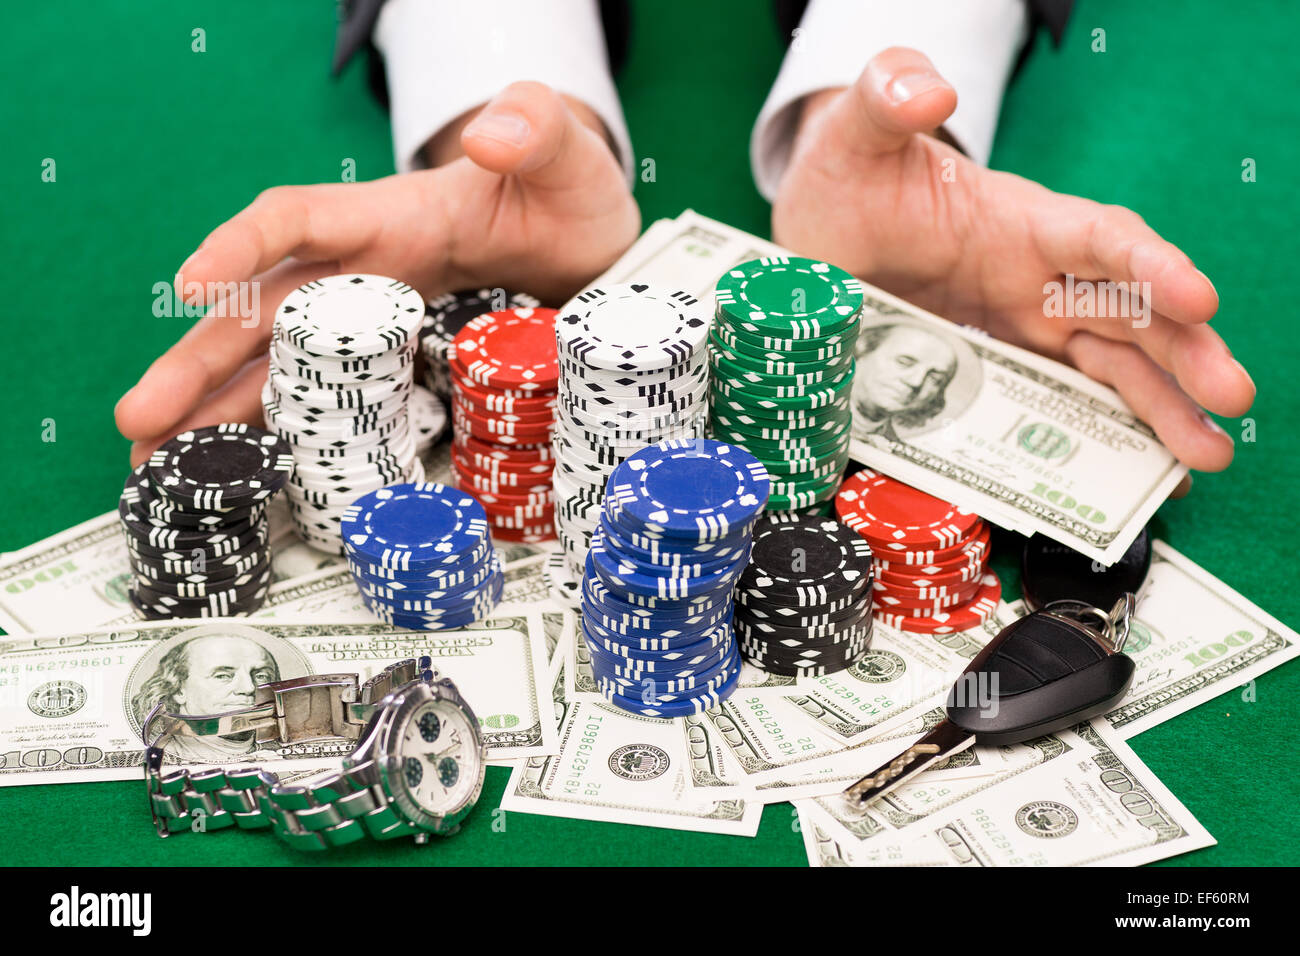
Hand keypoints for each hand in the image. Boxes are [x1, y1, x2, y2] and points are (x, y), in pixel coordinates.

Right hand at [116, 81, 638, 465]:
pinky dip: (280, 437)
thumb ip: (536, 129)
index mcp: (393, 215)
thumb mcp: (565, 153)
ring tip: (160, 472)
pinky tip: (243, 477)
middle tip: (138, 422)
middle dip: (197, 364)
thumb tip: (492, 137)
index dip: (243, 248)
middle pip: (263, 312)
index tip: (189, 286)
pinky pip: (324, 402)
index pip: (299, 220)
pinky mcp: (397, 367)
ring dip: (218, 417)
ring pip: (278, 368)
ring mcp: (375, 325)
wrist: (592, 243)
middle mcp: (365, 273)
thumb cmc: (566, 189)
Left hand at [772, 48, 1254, 475]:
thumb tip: (929, 90)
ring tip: (1208, 454)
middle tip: (1233, 396)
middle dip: (1182, 353)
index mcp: (1019, 221)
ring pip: (1108, 368)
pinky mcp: (995, 371)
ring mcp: (1021, 330)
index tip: (1196, 298)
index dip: (1148, 267)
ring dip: (1161, 408)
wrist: (818, 237)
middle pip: (1127, 313)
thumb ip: (887, 98)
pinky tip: (1143, 473)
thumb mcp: (857, 134)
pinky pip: (1056, 407)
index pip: (1099, 240)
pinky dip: (1100, 437)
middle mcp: (1036, 279)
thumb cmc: (850, 178)